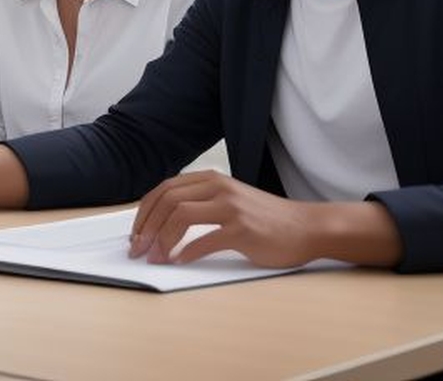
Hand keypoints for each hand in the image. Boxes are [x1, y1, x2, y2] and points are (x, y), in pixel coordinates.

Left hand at [129, 170, 321, 267]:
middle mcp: (218, 187)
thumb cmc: (265, 219)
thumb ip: (199, 203)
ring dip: (161, 240)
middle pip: (167, 201)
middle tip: (138, 249)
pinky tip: (179, 261)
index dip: (143, 213)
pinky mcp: (243, 229)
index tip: (135, 234)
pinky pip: (204, 241)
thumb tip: (158, 223)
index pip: (163, 190)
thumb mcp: (228, 200)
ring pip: (180, 216)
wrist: (307, 227)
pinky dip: (186, 253)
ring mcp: (231, 207)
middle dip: (145, 227)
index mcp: (211, 179)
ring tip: (155, 257)